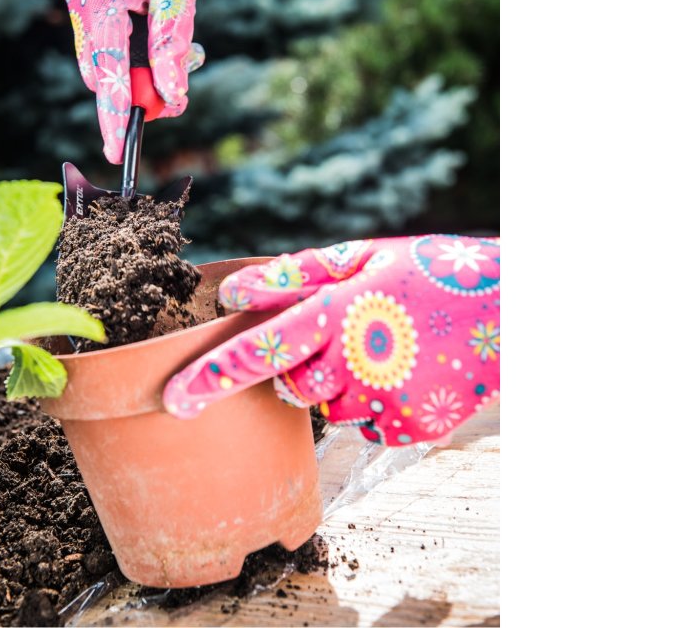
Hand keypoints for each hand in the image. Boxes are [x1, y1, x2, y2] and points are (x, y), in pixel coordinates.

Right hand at [63, 0, 235, 162]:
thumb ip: (172, 47)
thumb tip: (174, 98)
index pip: (109, 70)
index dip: (116, 113)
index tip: (118, 150)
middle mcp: (81, 1)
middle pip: (103, 72)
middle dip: (133, 96)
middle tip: (161, 115)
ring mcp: (80, 2)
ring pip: (108, 60)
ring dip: (141, 70)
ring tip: (182, 54)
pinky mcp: (88, 3)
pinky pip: (109, 45)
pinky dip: (134, 53)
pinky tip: (155, 38)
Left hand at [163, 236, 499, 445]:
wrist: (513, 307)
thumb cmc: (429, 274)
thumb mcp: (364, 257)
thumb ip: (294, 276)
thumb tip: (233, 293)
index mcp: (337, 310)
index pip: (259, 349)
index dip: (211, 376)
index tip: (173, 401)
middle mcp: (355, 360)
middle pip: (295, 388)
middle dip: (305, 371)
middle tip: (348, 339)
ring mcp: (384, 400)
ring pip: (333, 408)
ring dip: (348, 384)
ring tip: (391, 350)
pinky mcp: (410, 429)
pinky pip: (371, 426)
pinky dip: (381, 404)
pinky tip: (411, 373)